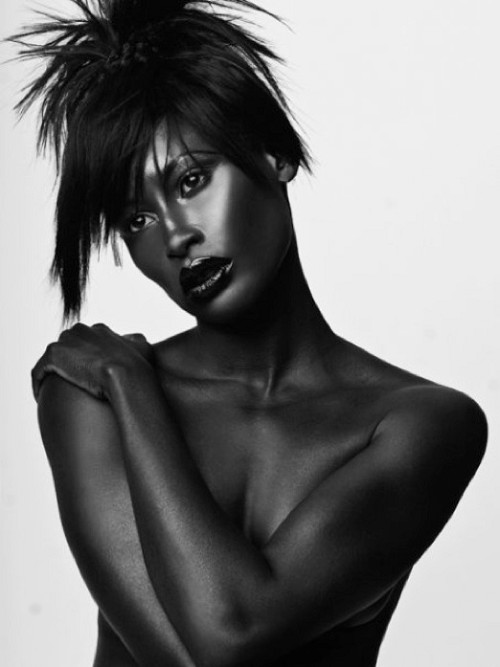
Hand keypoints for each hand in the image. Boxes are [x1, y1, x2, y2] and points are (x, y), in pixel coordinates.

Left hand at [31, 323, 154, 401]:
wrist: (126, 375)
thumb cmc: (137, 366)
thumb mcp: (143, 348)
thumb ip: (137, 341)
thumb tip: (136, 339)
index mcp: (98, 330)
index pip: (84, 341)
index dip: (83, 359)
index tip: (84, 374)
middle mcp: (80, 330)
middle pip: (66, 347)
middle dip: (66, 363)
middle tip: (68, 384)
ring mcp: (65, 342)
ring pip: (52, 358)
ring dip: (51, 373)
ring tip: (52, 391)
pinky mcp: (53, 355)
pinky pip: (38, 370)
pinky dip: (38, 383)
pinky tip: (41, 396)